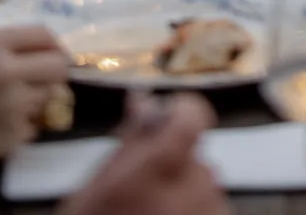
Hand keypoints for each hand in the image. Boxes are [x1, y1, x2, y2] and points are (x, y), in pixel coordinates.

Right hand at [0, 27, 70, 184]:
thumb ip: (6, 44)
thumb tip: (43, 47)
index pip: (46, 35)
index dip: (55, 44)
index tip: (54, 53)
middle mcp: (8, 72)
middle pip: (59, 67)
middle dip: (55, 72)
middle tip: (43, 79)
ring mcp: (12, 107)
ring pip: (49, 98)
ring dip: (37, 101)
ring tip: (13, 104)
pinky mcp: (11, 138)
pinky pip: (34, 127)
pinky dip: (24, 127)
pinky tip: (2, 125)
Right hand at [62, 96, 227, 214]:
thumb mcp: (93, 191)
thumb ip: (128, 144)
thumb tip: (142, 102)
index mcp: (152, 173)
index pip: (192, 118)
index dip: (182, 113)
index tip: (169, 118)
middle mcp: (188, 194)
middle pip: (197, 158)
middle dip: (176, 165)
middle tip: (145, 187)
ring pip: (207, 188)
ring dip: (186, 196)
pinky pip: (212, 211)